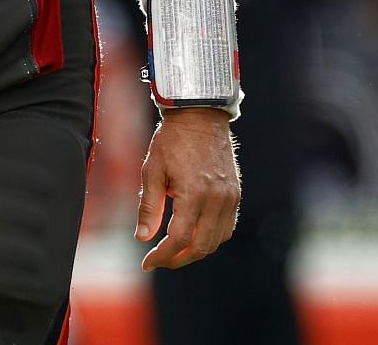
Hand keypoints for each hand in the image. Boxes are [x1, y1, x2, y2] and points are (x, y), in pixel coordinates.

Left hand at [135, 107, 239, 269]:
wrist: (201, 115)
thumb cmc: (172, 140)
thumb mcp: (152, 170)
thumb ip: (149, 207)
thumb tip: (142, 238)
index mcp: (193, 193)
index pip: (178, 239)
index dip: (161, 256)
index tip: (147, 263)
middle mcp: (216, 199)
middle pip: (200, 246)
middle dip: (177, 259)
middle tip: (159, 260)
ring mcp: (229, 197)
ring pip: (216, 240)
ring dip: (195, 251)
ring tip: (175, 250)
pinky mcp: (235, 193)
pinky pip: (227, 227)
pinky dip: (211, 237)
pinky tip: (195, 235)